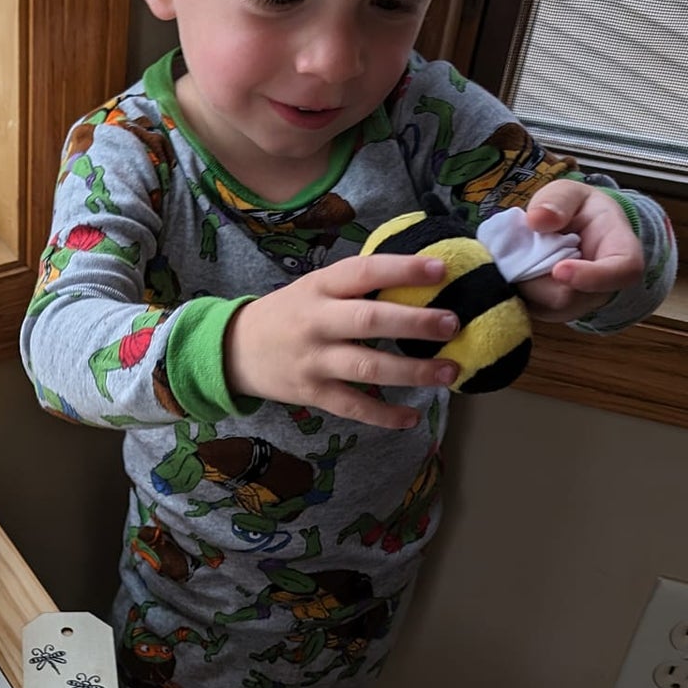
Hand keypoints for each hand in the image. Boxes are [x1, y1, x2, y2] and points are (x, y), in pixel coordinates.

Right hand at [224, 254, 461, 429]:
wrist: (235, 350)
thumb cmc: (288, 314)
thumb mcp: (315, 288)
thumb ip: (357, 286)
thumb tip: (420, 282)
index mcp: (320, 287)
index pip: (364, 272)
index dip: (403, 270)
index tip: (441, 270)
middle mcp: (316, 322)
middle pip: (369, 321)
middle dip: (415, 323)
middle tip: (452, 324)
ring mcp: (313, 361)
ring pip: (367, 368)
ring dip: (411, 372)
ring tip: (448, 371)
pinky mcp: (311, 393)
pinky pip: (353, 406)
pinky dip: (384, 415)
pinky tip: (412, 417)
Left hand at [517, 180, 641, 321]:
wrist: (574, 235)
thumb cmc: (580, 212)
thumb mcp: (572, 193)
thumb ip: (558, 199)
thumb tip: (537, 218)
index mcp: (621, 254)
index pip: (621, 273)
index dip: (591, 276)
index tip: (559, 270)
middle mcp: (600, 290)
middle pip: (565, 296)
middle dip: (535, 272)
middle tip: (521, 243)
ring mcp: (573, 308)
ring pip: (540, 305)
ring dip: (521, 278)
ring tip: (523, 252)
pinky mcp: (547, 314)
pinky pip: (525, 306)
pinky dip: (514, 286)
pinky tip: (517, 266)